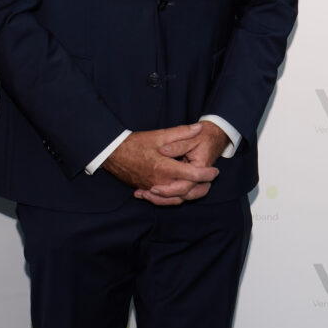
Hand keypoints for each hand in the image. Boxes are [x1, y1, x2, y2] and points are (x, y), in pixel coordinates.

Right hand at [103, 124, 219, 205]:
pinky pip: (164, 200)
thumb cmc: (136, 143)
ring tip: (200, 187)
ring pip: (176, 199)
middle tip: (211, 180)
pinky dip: (174, 198)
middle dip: (202, 187)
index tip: (215, 171)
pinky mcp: (146, 190)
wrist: (112, 154)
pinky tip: (180, 193)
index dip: (207, 174)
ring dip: (190, 195)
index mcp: (166, 168)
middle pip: (187, 191)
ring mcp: (153, 188)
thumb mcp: (159, 135)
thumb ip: (181, 132)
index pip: (192, 175)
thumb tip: (199, 128)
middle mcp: (160, 182)